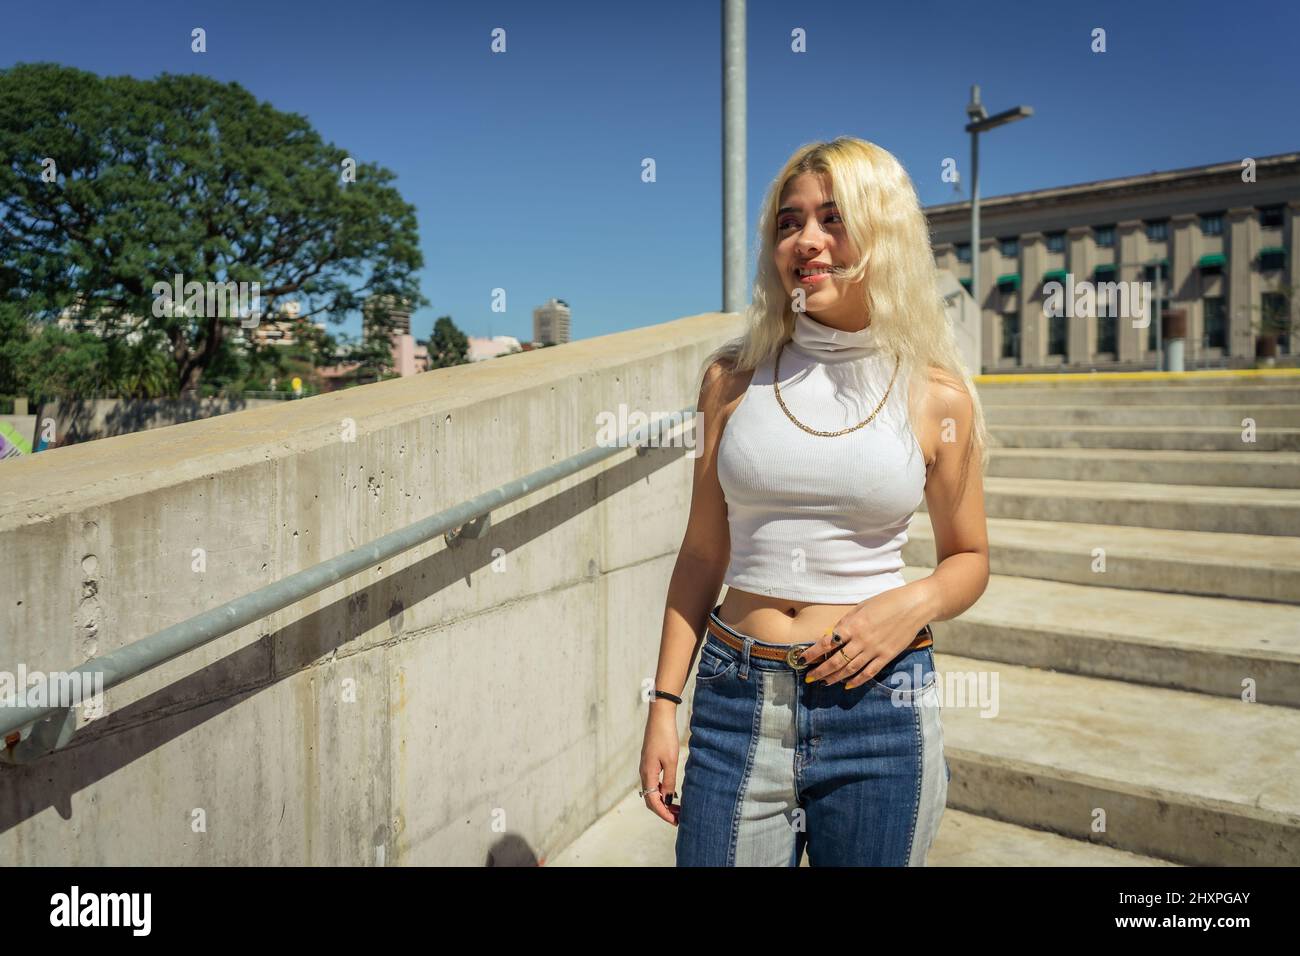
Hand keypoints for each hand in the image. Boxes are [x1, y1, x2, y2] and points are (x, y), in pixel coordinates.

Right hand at [639, 705, 680, 824]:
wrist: (660, 718)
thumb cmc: (665, 737)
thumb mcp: (671, 761)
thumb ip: (669, 781)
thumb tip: (668, 799)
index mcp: (648, 774)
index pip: (653, 801)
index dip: (663, 814)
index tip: (675, 821)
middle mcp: (644, 773)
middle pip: (650, 799)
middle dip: (663, 811)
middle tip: (678, 818)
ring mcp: (646, 768)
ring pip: (652, 792)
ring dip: (663, 802)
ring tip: (677, 809)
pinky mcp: (649, 763)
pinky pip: (653, 783)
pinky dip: (662, 792)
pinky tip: (671, 794)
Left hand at [798, 584, 930, 688]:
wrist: (915, 605)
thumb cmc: (887, 601)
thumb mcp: (862, 606)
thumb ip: (847, 621)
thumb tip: (833, 635)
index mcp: (853, 625)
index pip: (827, 643)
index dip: (813, 653)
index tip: (802, 659)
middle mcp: (861, 640)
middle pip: (836, 660)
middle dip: (821, 670)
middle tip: (809, 678)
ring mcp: (875, 649)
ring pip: (850, 669)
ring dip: (835, 677)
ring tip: (824, 682)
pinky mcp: (887, 656)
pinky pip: (869, 672)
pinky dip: (857, 681)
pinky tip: (848, 685)